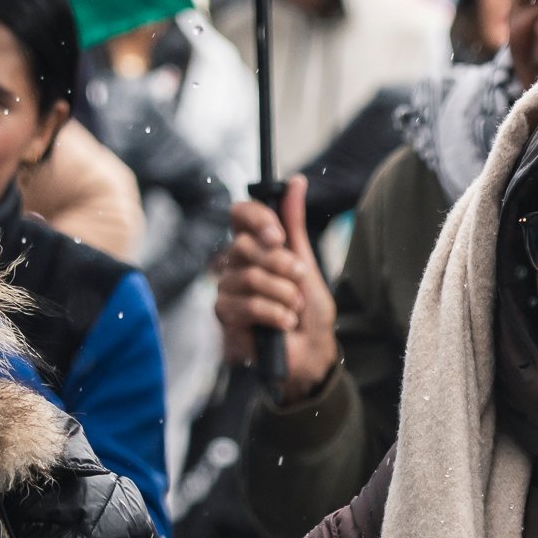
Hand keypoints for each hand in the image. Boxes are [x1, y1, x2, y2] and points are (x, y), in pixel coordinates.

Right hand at [214, 175, 338, 402]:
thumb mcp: (306, 264)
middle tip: (297, 281)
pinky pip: (245, 305)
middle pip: (242, 246)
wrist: (312, 355)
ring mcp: (228, 291)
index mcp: (254, 247)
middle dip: (280, 264)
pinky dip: (274, 314)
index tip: (277, 236)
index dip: (255, 219)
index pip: (238, 215)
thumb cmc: (309, 313)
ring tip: (294, 308)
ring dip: (282, 294)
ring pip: (247, 277)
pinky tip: (285, 323)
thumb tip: (295, 182)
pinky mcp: (225, 318)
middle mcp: (235, 265)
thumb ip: (294, 225)